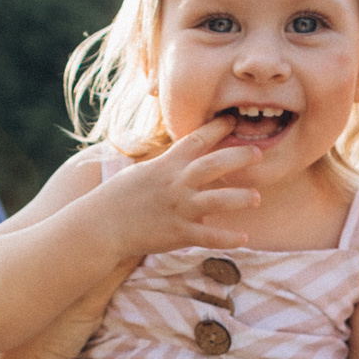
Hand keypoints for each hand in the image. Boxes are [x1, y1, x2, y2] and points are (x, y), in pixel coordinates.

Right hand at [81, 119, 262, 258]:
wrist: (99, 226)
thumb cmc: (118, 198)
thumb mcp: (141, 172)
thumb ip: (166, 166)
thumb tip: (183, 160)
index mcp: (166, 165)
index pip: (196, 139)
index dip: (217, 128)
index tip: (233, 120)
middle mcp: (175, 184)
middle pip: (212, 164)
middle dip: (238, 157)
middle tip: (259, 154)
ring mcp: (177, 209)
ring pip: (215, 201)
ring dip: (238, 198)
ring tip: (256, 198)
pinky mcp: (177, 234)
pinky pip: (208, 236)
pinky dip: (227, 238)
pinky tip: (244, 238)